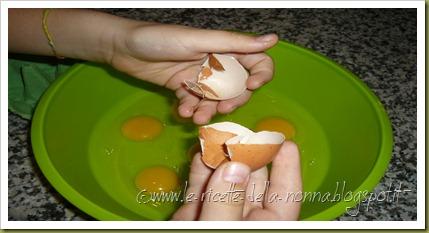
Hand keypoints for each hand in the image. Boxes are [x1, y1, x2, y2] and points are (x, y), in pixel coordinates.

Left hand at [110, 23, 277, 124]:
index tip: (250, 86)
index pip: (256, 61)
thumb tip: (273, 39)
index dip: (260, 76)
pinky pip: (196, 103)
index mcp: (224, 48)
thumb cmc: (160, 39)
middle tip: (220, 109)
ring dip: (209, 110)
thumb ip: (234, 43)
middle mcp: (216, 63)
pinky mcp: (184, 88)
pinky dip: (192, 109)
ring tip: (195, 115)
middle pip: (238, 87)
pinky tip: (182, 111)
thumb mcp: (198, 40)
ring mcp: (200, 77)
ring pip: (216, 99)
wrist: (122, 48)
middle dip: (231, 101)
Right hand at [171, 141, 301, 220]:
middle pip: (253, 181)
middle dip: (250, 154)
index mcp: (264, 226)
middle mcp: (243, 218)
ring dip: (222, 156)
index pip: (284, 195)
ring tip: (221, 133)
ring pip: (224, 180)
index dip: (287, 168)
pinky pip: (198, 187)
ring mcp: (216, 214)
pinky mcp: (192, 214)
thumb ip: (226, 204)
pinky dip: (199, 168)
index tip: (286, 142)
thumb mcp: (221, 232)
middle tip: (244, 130)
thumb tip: (237, 167)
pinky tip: (201, 150)